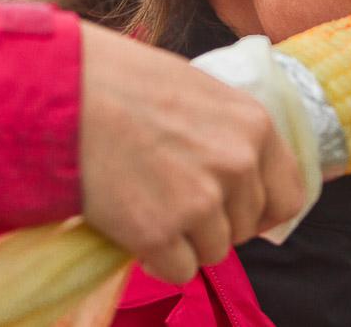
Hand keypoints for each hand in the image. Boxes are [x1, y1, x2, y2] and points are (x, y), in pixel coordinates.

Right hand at [77, 22, 305, 283]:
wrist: (62, 90)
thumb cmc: (119, 79)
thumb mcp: (194, 89)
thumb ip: (226, 131)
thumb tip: (238, 171)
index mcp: (254, 124)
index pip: (288, 195)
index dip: (262, 211)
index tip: (237, 214)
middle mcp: (238, 164)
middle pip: (245, 227)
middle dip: (213, 223)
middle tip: (172, 200)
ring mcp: (201, 200)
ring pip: (212, 252)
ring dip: (184, 241)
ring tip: (147, 204)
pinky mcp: (160, 232)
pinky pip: (178, 271)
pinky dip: (157, 259)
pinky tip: (133, 228)